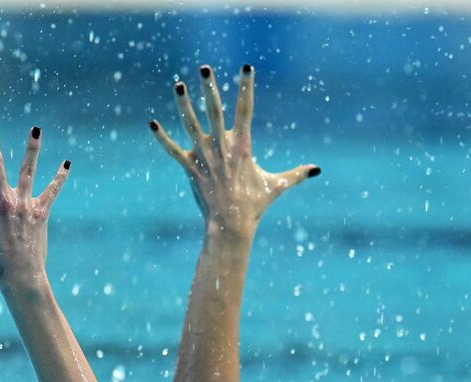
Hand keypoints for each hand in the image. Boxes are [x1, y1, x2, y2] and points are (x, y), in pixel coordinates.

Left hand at [150, 64, 319, 236]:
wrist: (231, 226)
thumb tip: (317, 170)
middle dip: (209, 87)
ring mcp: (204, 157)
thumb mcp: (277, 186)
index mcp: (242, 145)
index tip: (246, 67)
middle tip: (204, 68)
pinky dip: (162, 138)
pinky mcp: (190, 169)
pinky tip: (153, 124)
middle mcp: (222, 146)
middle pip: (215, 109)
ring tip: (178, 85)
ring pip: (191, 125)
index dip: (246, 87)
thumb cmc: (255, 205)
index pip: (246, 109)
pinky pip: (173, 151)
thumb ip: (297, 174)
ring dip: (183, 104)